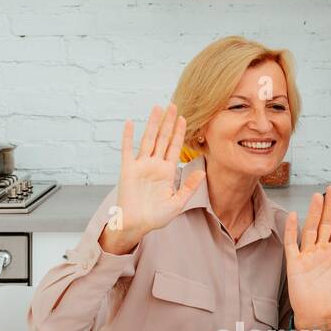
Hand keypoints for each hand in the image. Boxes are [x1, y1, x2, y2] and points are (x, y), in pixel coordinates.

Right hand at [100, 104, 205, 254]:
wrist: (137, 225)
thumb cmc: (156, 217)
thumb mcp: (177, 202)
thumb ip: (189, 187)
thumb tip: (203, 171)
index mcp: (166, 172)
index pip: (174, 147)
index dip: (179, 133)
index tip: (185, 118)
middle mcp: (154, 165)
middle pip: (162, 139)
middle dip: (168, 123)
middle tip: (173, 105)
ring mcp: (141, 166)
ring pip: (148, 140)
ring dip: (153, 124)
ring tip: (158, 108)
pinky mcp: (128, 169)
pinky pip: (127, 150)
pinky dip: (128, 137)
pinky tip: (130, 123)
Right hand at [283, 186, 330, 330]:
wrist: (319, 318)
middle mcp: (322, 251)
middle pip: (326, 223)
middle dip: (330, 205)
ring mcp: (308, 256)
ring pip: (311, 228)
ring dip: (314, 212)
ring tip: (318, 196)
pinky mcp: (295, 264)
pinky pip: (292, 243)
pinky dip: (291, 230)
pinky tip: (293, 216)